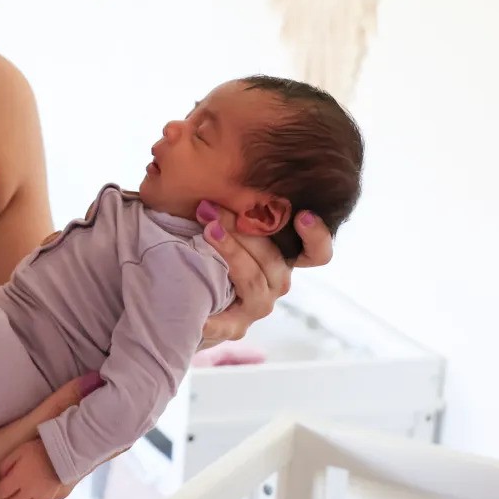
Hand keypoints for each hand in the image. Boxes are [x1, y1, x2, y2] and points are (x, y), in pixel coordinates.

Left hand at [0, 438, 63, 498]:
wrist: (62, 453)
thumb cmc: (38, 450)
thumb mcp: (19, 451)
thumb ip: (6, 464)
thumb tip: (0, 477)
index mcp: (18, 479)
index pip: (1, 492)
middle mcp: (28, 491)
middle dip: (5, 498)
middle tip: (6, 491)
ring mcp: (40, 496)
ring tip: (19, 496)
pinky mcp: (50, 497)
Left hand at [195, 200, 333, 348]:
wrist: (182, 297)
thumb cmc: (204, 245)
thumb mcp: (221, 220)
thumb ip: (233, 201)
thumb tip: (220, 171)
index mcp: (280, 257)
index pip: (315, 252)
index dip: (317, 237)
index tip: (303, 216)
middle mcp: (277, 281)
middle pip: (275, 259)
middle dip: (244, 229)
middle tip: (213, 208)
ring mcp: (258, 305)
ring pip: (254, 279)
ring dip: (231, 251)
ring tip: (207, 232)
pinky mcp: (235, 327)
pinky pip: (229, 323)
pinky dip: (215, 319)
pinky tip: (201, 315)